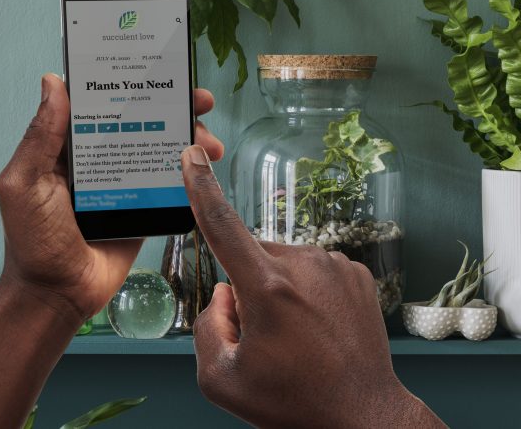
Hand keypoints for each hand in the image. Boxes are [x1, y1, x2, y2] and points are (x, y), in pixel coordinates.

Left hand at [0, 74, 222, 322]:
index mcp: (65, 148)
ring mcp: (121, 183)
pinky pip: (167, 184)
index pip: (97, 103)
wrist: (56, 294)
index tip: (152, 66)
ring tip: (210, 139)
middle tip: (199, 100)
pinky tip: (207, 164)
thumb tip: (52, 81)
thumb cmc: (31, 240)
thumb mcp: (25, 183)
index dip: (124, 83)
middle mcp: (95, 159)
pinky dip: (189, 172)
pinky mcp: (141, 208)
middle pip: (136, 120)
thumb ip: (40, 136)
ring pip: (156, 148)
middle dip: (169, 106)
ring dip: (186, 138)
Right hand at [182, 145, 443, 428]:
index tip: (192, 155)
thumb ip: (206, 327)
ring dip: (276, 290)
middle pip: (249, 258)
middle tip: (263, 337)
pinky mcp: (356, 273)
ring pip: (281, 264)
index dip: (201, 187)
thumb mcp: (222, 379)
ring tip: (296, 338)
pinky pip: (312, 271)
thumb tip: (223, 296)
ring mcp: (335, 266)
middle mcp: (304, 266)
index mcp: (268, 288)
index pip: (222, 225)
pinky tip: (316, 328)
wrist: (364, 417)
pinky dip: (306, 293)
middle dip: (245, 288)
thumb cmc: (294, 403)